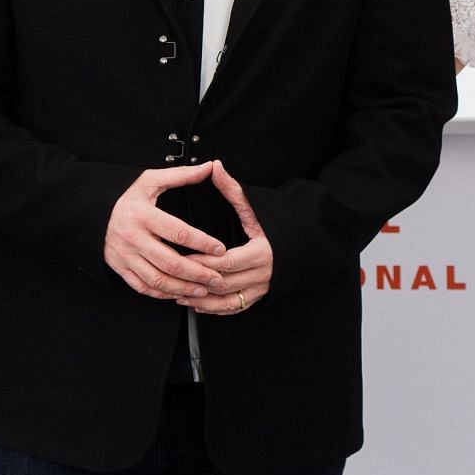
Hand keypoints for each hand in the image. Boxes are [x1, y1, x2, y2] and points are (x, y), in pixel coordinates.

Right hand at [104, 163, 227, 298]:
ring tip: (203, 289)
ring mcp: (126, 256)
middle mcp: (133, 238)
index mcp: (142, 215)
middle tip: (218, 277)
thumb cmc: (127, 199)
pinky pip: (143, 287)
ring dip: (183, 288)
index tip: (220, 249)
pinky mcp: (121, 269)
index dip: (202, 242)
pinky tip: (179, 293)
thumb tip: (208, 167)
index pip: (178, 232)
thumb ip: (180, 175)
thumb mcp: (149, 181)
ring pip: (158, 280)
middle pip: (170, 262)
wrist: (94, 215)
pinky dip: (163, 294)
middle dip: (198, 273)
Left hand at [178, 160, 273, 314]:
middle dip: (196, 281)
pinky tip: (196, 303)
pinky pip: (233, 308)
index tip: (180, 256)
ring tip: (178, 292)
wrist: (302, 244)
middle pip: (223, 283)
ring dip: (200, 299)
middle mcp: (263, 275)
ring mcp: (261, 289)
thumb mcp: (255, 207)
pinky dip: (213, 308)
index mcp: (262, 252)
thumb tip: (215, 167)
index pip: (225, 262)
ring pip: (226, 300)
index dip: (201, 261)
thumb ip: (232, 189)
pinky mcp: (258, 298)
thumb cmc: (277, 224)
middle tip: (172, 275)